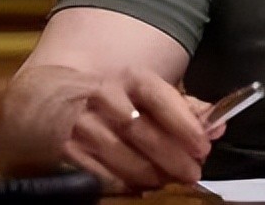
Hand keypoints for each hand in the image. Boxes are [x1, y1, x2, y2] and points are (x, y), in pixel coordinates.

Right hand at [60, 68, 225, 192]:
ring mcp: (82, 123)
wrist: (45, 98)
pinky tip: (134, 187)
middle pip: (142, 130)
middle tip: (191, 172)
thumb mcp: (143, 92)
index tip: (203, 145)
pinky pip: (96, 172)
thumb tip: (219, 125)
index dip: (183, 123)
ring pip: (120, 154)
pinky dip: (119, 183)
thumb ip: (183, 108)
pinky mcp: (64, 149)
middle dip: (170, 155)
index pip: (160, 97)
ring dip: (147, 173)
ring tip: (164, 181)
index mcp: (129, 78)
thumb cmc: (107, 97)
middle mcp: (104, 97)